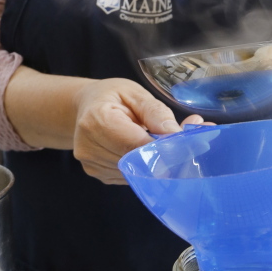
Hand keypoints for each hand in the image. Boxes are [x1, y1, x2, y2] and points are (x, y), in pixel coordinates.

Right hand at [72, 77, 205, 183]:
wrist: (86, 106)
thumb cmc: (111, 96)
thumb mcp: (135, 93)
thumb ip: (156, 112)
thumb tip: (176, 134)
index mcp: (97, 119)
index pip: (135, 144)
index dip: (162, 148)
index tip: (185, 144)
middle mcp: (89, 146)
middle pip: (136, 161)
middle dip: (162, 154)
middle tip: (181, 140)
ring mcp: (92, 164)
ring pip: (136, 172)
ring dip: (153, 161)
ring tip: (158, 141)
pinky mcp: (99, 174)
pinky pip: (130, 176)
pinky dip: (142, 166)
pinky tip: (142, 151)